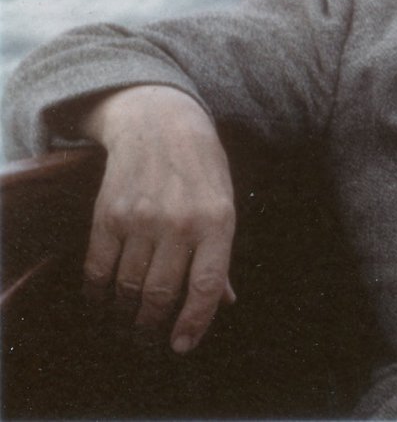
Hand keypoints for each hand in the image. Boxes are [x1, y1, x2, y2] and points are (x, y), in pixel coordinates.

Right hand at [79, 85, 236, 352]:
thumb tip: (226, 302)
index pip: (205, 286)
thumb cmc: (201, 169)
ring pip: (127, 288)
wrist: (160, 123)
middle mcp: (179, 222)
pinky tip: (102, 303)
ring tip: (127, 325)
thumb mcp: (224, 204)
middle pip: (159, 294)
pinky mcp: (107, 216)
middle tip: (148, 341)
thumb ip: (221, 255)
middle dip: (151, 327)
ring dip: (124, 316)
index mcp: (217, 221)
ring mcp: (140, 219)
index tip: (181, 346)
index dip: (194, 322)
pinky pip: (97, 270)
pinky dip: (97, 295)